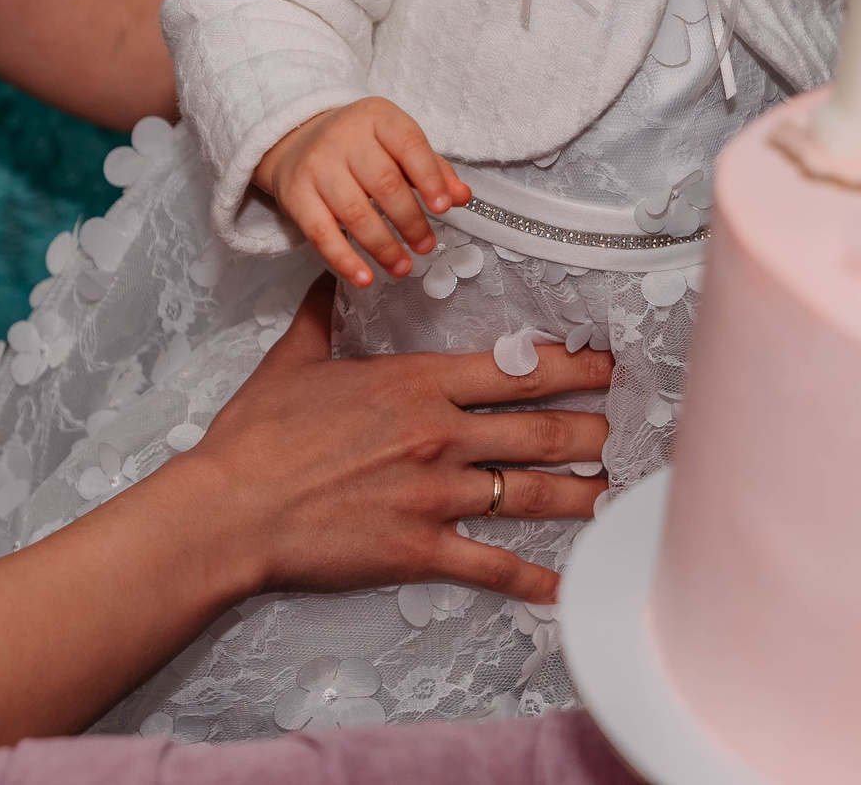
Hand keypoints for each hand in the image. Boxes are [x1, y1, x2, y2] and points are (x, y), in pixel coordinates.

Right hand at [187, 277, 612, 603]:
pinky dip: (533, 579)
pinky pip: (491, 564)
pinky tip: (564, 587)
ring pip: (531, 493)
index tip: (606, 366)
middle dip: (593, 430)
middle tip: (630, 430)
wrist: (230, 510)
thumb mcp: (293, 360)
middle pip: (540, 429)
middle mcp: (439, 434)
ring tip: (615, 493)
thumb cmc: (256, 436)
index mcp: (417, 383)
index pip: (515, 369)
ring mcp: (434, 493)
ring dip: (581, 494)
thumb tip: (332, 274)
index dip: (571, 367)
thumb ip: (322, 313)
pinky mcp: (420, 548)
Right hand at [254, 98, 468, 286]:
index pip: (409, 144)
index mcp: (377, 117)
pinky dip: (344, 260)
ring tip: (403, 267)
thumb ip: (432, 168)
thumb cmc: (359, 146)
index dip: (430, 178)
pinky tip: (365, 278)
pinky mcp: (295, 196)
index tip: (444, 209)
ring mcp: (316, 166)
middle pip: (384, 184)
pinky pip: (321, 234)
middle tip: (426, 246)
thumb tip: (462, 197)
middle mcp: (344, 137)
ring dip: (383, 247)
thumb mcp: (396, 144)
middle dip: (410, 221)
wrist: (295, 141)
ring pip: (355, 213)